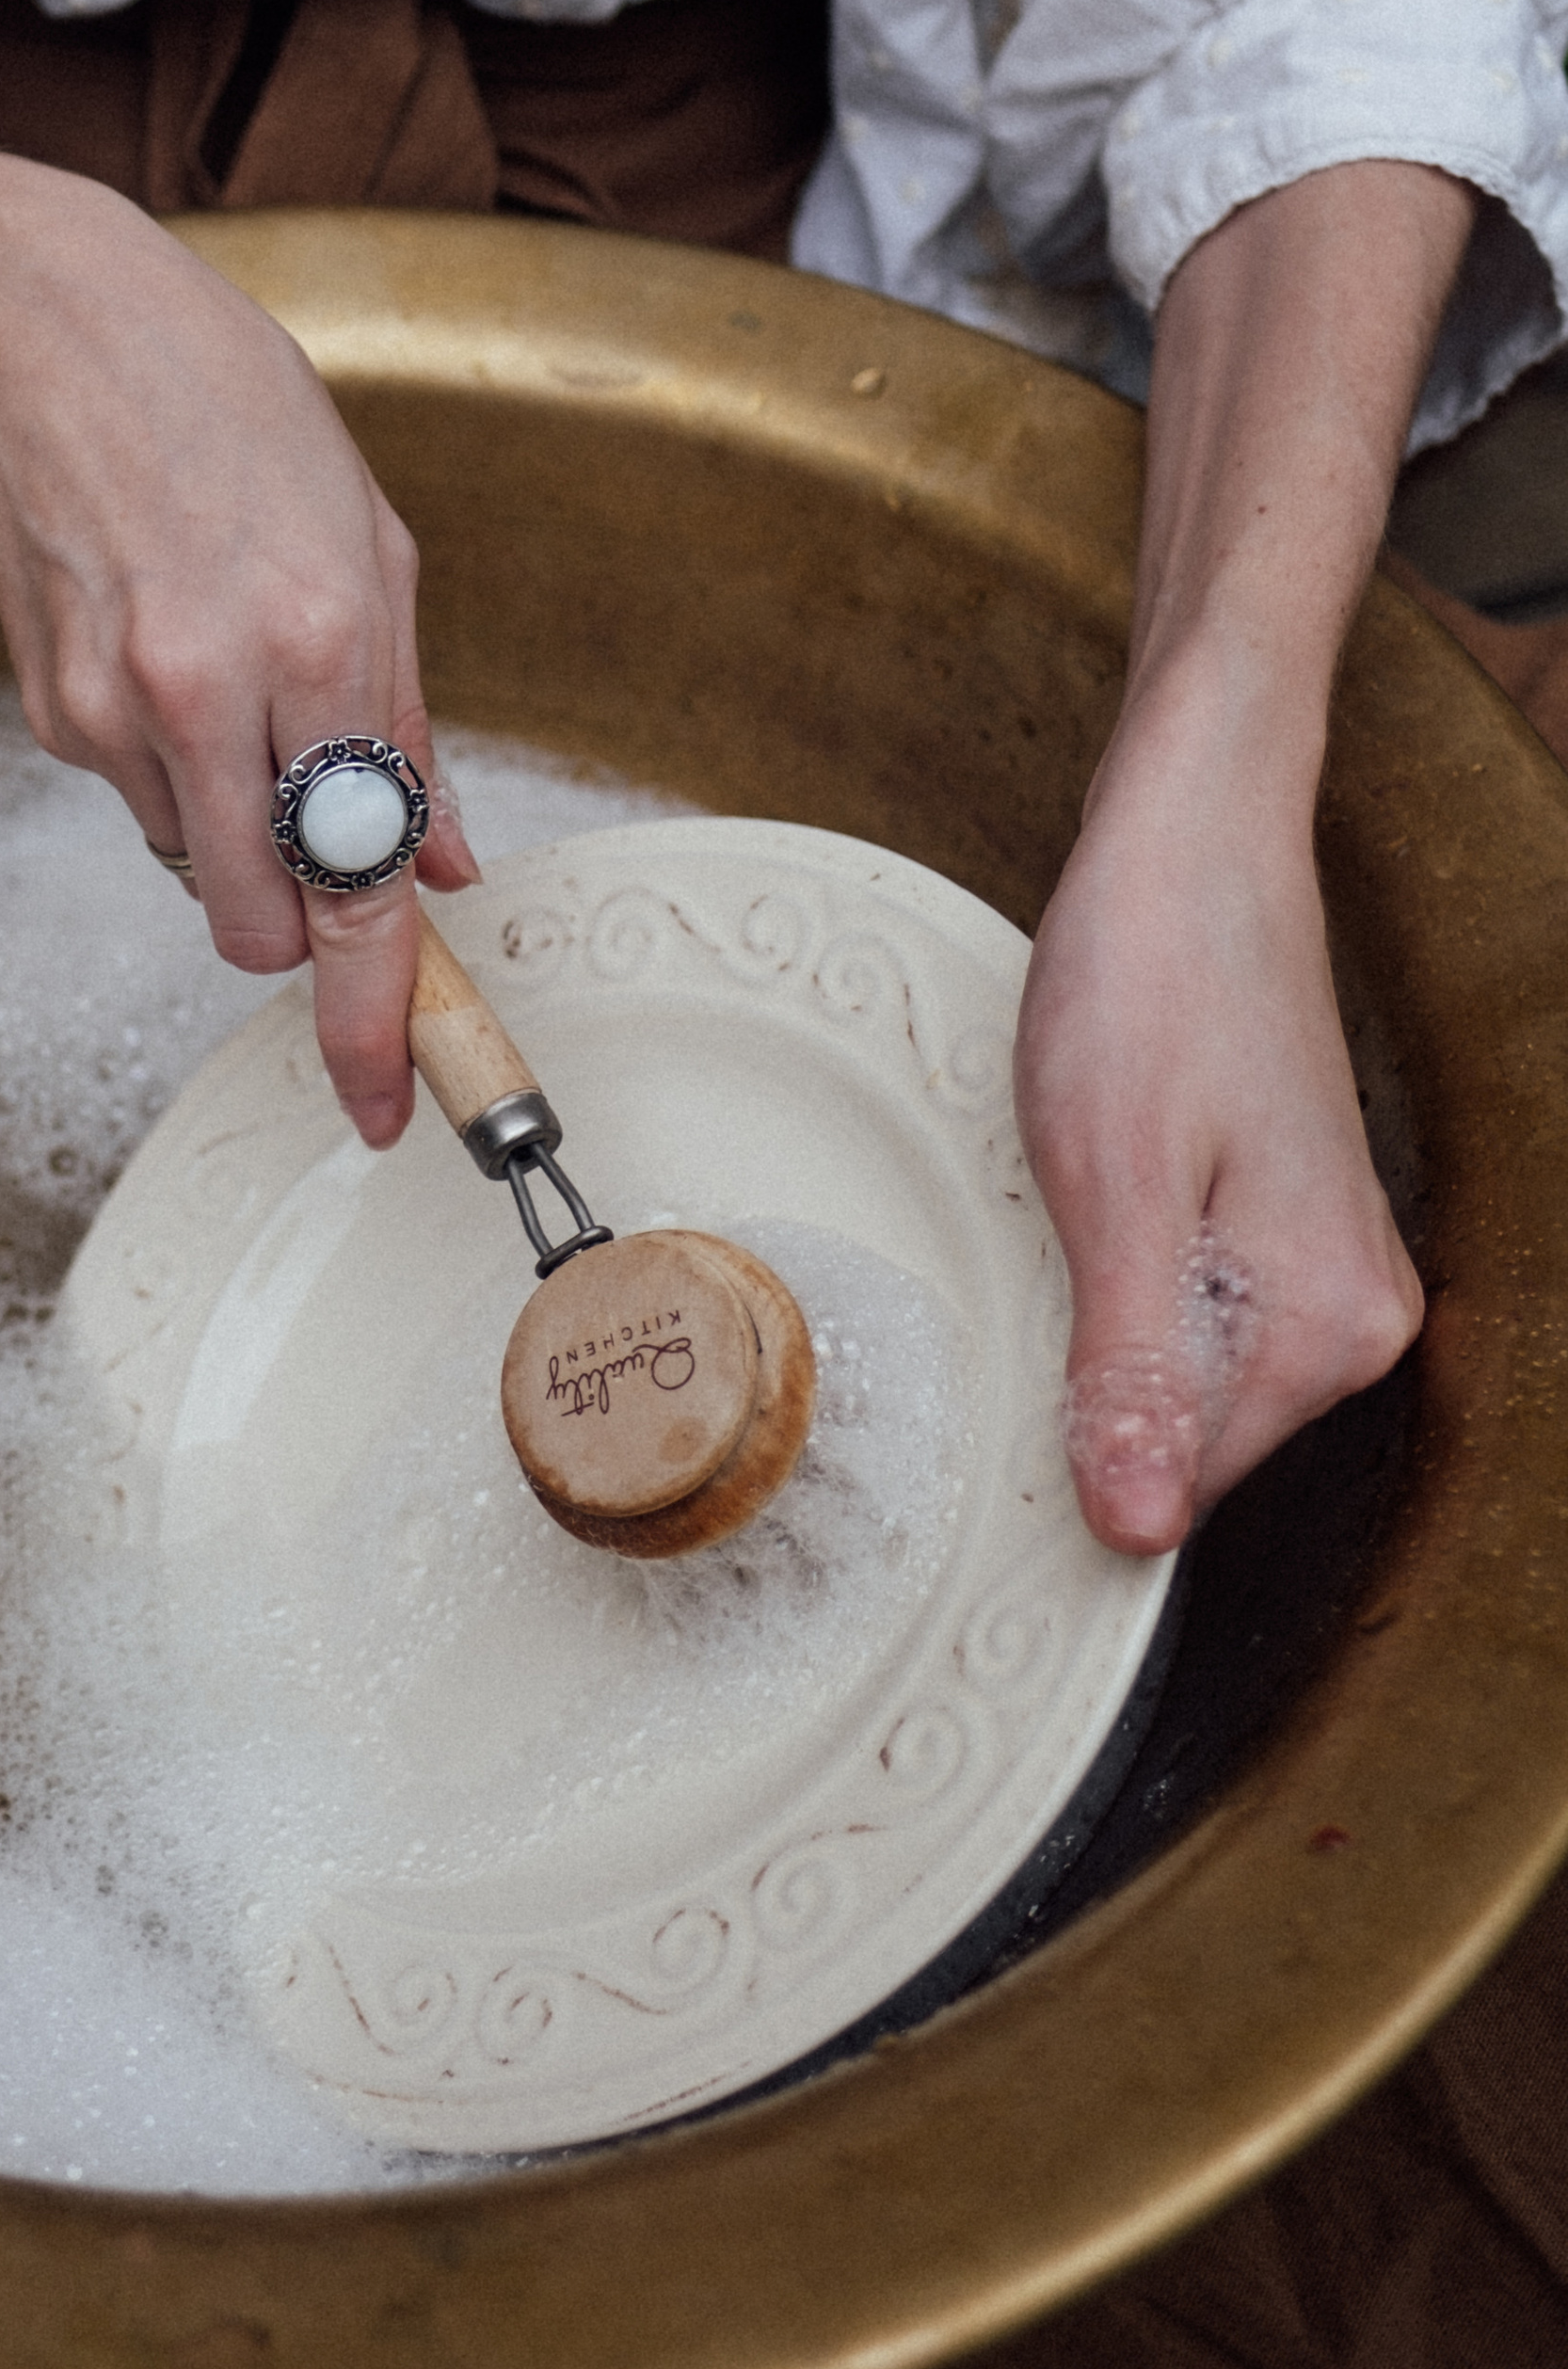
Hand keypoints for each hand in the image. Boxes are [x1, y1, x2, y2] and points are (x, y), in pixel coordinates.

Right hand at [0, 47, 475, 1144]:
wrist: (42, 330)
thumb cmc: (227, 408)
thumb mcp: (372, 541)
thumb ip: (413, 720)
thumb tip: (451, 861)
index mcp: (319, 635)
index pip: (361, 879)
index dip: (375, 1015)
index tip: (384, 1101)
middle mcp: (210, 687)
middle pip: (265, 923)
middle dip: (304, 928)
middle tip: (322, 853)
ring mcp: (114, 708)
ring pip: (199, 873)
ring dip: (237, 832)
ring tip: (237, 692)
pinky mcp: (51, 713)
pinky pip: (139, 807)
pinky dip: (175, 775)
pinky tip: (170, 659)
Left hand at [1015, 664, 1420, 1553]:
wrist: (1195, 837)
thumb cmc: (1146, 980)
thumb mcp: (1110, 1186)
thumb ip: (1131, 1369)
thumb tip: (1136, 1531)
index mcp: (1324, 1326)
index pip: (1178, 1487)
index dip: (1074, 1445)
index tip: (1010, 1362)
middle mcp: (1358, 1317)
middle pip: (1184, 1438)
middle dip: (1092, 1379)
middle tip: (1036, 1244)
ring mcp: (1332, 1269)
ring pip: (1183, 1373)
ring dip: (1105, 1323)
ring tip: (1074, 1201)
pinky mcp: (1291, 1226)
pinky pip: (1196, 1311)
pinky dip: (1127, 1279)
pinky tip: (1100, 1193)